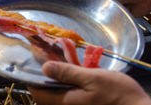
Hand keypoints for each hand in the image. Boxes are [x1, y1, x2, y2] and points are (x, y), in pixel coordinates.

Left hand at [28, 61, 150, 104]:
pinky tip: (78, 61)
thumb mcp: (92, 78)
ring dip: (62, 69)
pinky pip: (72, 88)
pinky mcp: (84, 102)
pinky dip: (73, 74)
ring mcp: (75, 103)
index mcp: (65, 101)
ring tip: (67, 50)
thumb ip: (67, 73)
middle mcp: (67, 104)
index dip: (33, 76)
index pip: (38, 91)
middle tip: (52, 51)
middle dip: (50, 68)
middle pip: (48, 88)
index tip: (35, 59)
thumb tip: (45, 67)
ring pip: (60, 86)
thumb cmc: (117, 95)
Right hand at [83, 0, 150, 16]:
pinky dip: (106, 15)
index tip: (69, 1)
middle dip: (88, 3)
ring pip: (99, 7)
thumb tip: (82, 0)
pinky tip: (102, 18)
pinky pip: (107, 14)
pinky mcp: (117, 9)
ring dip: (99, 10)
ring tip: (93, 14)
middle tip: (81, 10)